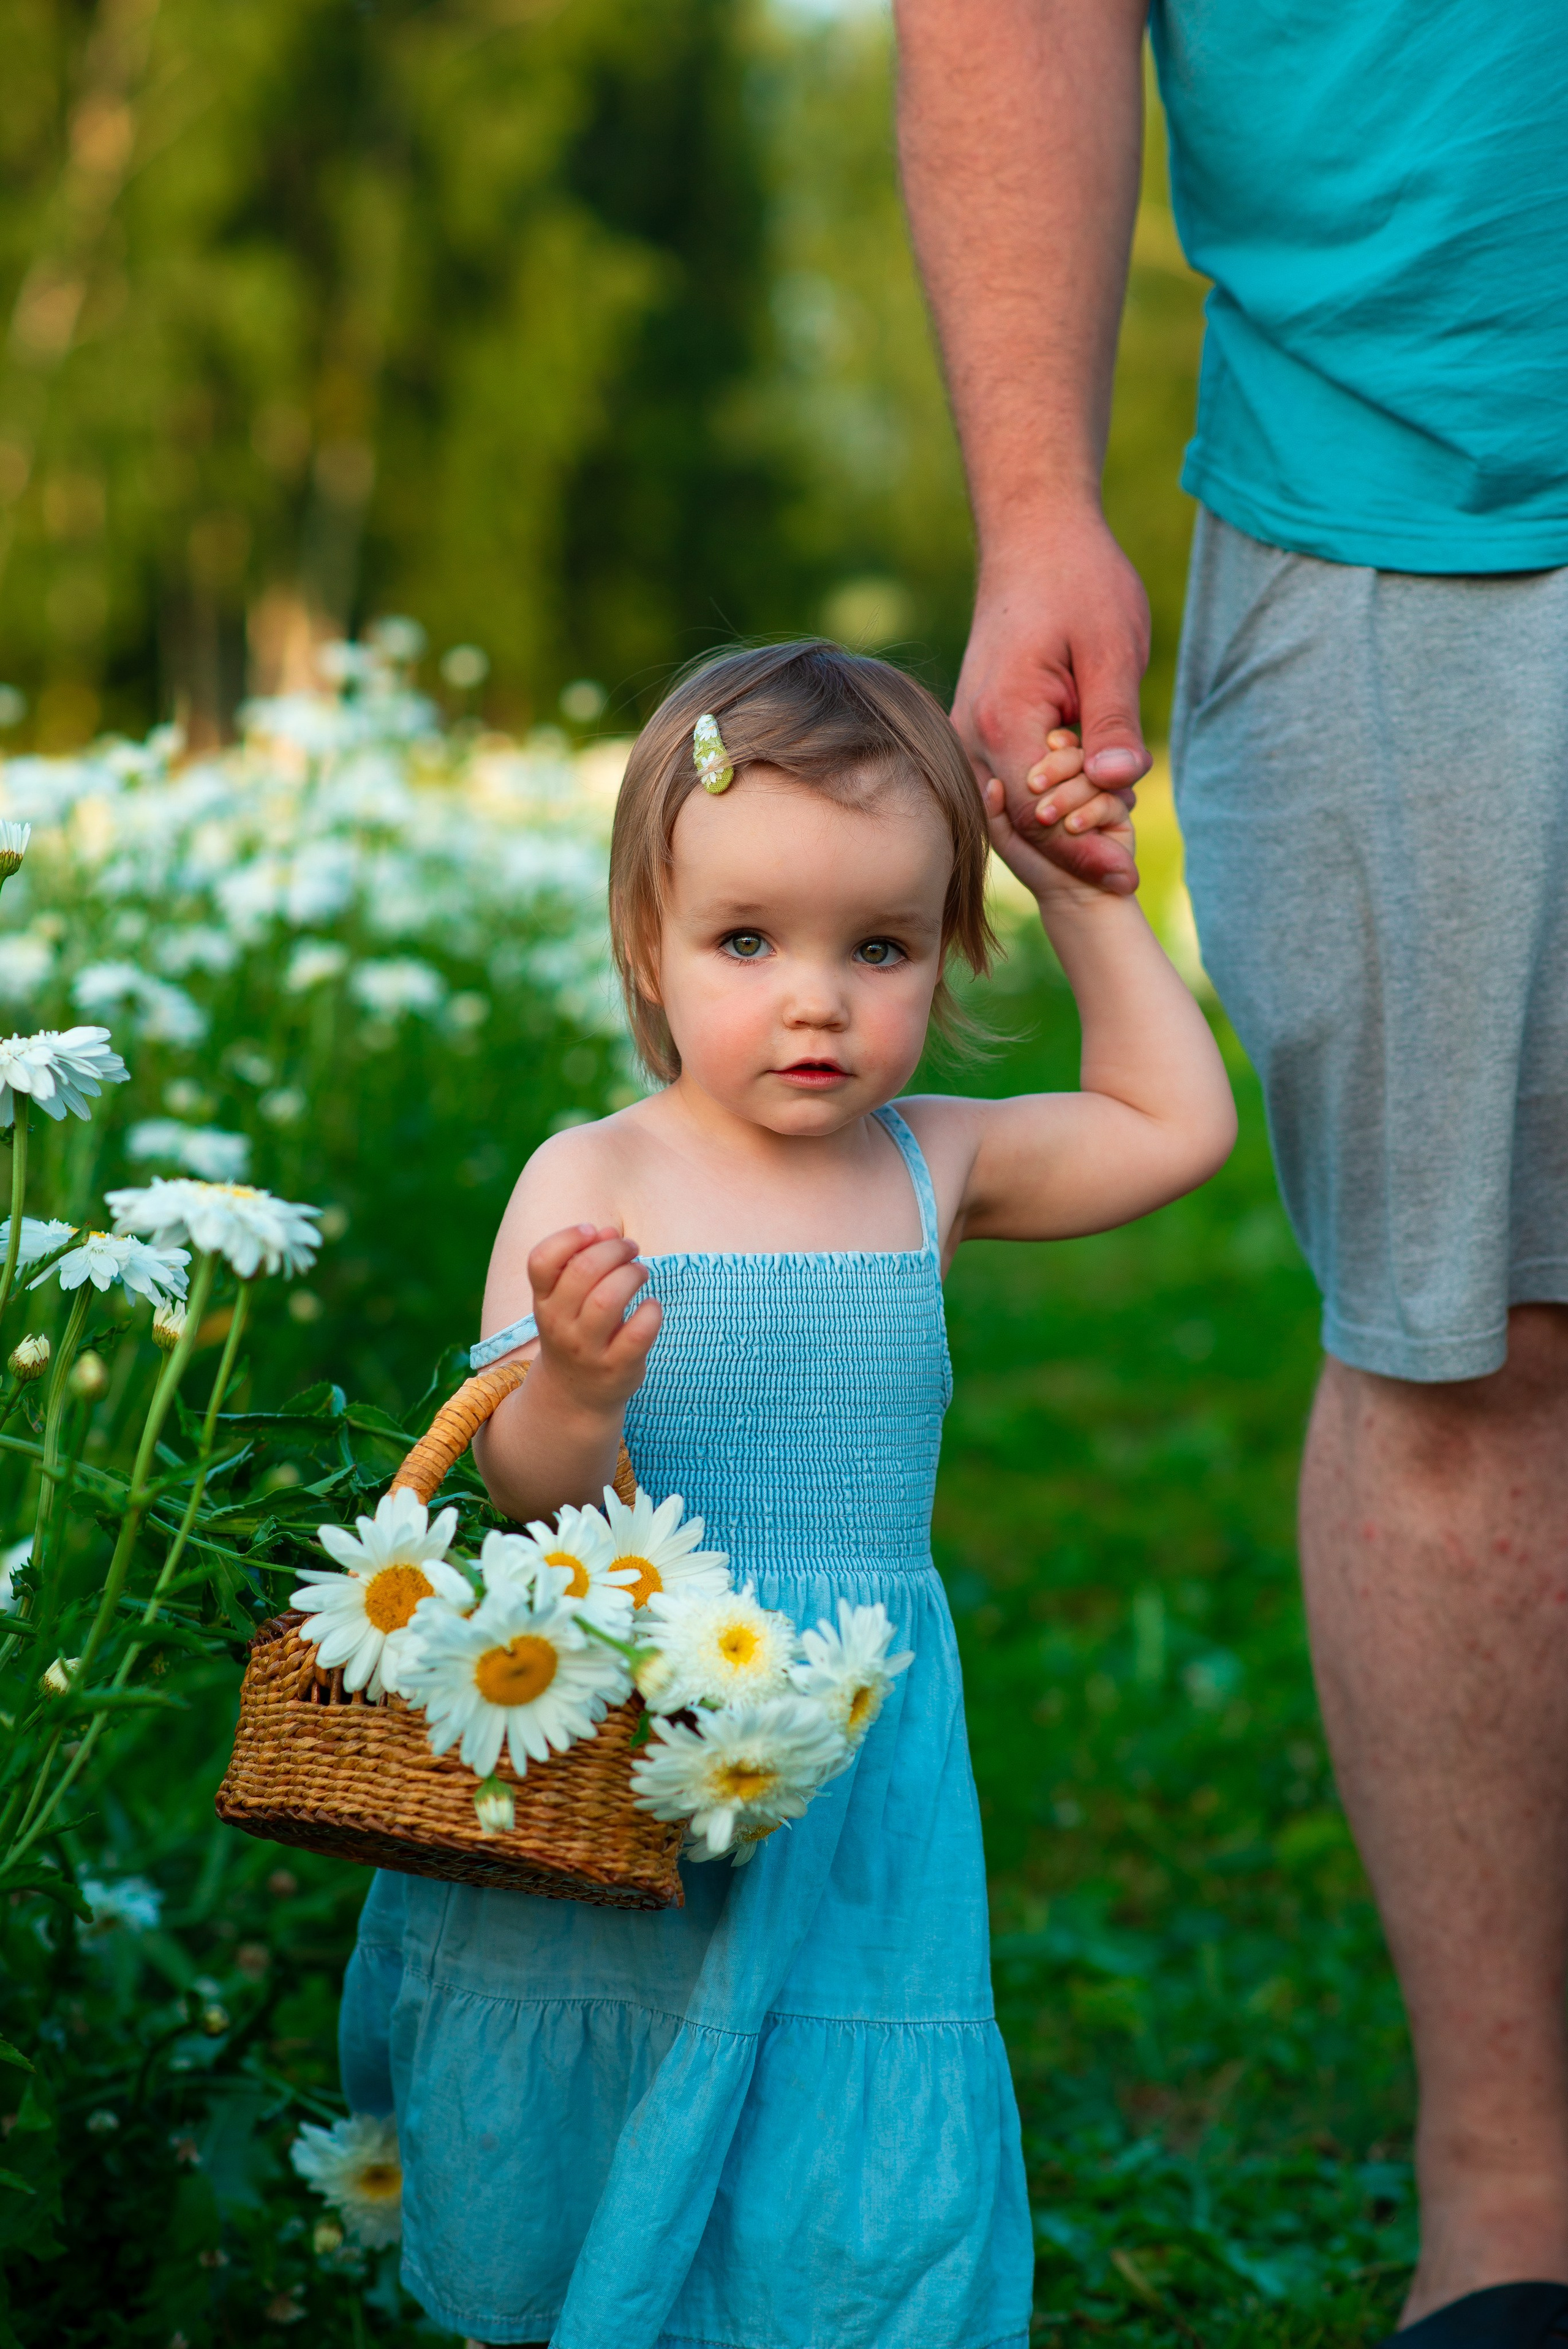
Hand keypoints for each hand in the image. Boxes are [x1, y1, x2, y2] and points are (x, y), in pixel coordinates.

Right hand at [527, 1224, 660, 1417]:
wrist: (575, 1396)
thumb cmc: (576, 1332)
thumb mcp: (565, 1301)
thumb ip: (581, 1263)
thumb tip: (607, 1232)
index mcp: (543, 1302)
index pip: (541, 1261)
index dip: (568, 1237)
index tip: (592, 1231)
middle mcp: (559, 1325)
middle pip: (582, 1272)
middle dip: (614, 1250)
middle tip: (631, 1249)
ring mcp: (587, 1349)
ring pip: (608, 1299)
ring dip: (632, 1275)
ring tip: (640, 1273)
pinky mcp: (617, 1367)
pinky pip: (638, 1333)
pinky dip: (651, 1312)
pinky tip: (651, 1307)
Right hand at [953, 509, 1150, 896]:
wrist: (1034, 537)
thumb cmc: (1079, 583)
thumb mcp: (1112, 649)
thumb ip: (1113, 722)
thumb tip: (1120, 786)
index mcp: (1003, 718)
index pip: (1039, 814)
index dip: (1084, 851)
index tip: (1127, 877)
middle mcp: (970, 734)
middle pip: (1020, 825)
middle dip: (1073, 850)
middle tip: (1129, 870)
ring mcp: (968, 733)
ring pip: (1011, 811)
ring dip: (1062, 829)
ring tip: (1116, 842)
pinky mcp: (979, 730)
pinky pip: (1009, 786)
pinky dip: (1048, 803)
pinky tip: (1090, 804)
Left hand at [982, 732, 1135, 905]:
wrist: (1070, 893)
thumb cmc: (1033, 860)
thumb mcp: (1006, 836)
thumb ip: (994, 810)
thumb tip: (993, 784)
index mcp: (1051, 773)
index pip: (1048, 745)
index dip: (1041, 751)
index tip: (1028, 772)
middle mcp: (1077, 776)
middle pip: (1073, 751)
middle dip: (1055, 767)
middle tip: (1034, 786)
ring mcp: (1099, 789)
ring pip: (1092, 773)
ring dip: (1068, 794)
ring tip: (1046, 817)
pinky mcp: (1119, 809)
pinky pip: (1109, 799)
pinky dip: (1089, 811)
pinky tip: (1073, 826)